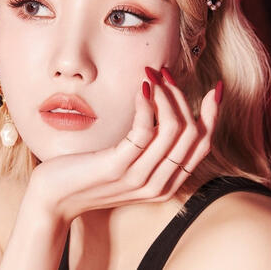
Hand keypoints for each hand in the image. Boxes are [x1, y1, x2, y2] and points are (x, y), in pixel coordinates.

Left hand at [27, 66, 220, 223]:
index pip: (203, 146)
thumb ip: (150, 145)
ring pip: (174, 129)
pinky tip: (141, 87)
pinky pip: (145, 130)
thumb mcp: (128, 161)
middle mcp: (160, 183)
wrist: (55, 197)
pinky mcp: (119, 167)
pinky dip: (147, 104)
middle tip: (166, 73)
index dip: (213, 115)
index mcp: (167, 183)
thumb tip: (166, 107)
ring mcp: (140, 177)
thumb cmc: (90, 172)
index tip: (215, 88)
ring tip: (153, 75)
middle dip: (183, 96)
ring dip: (166, 95)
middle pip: (193, 134)